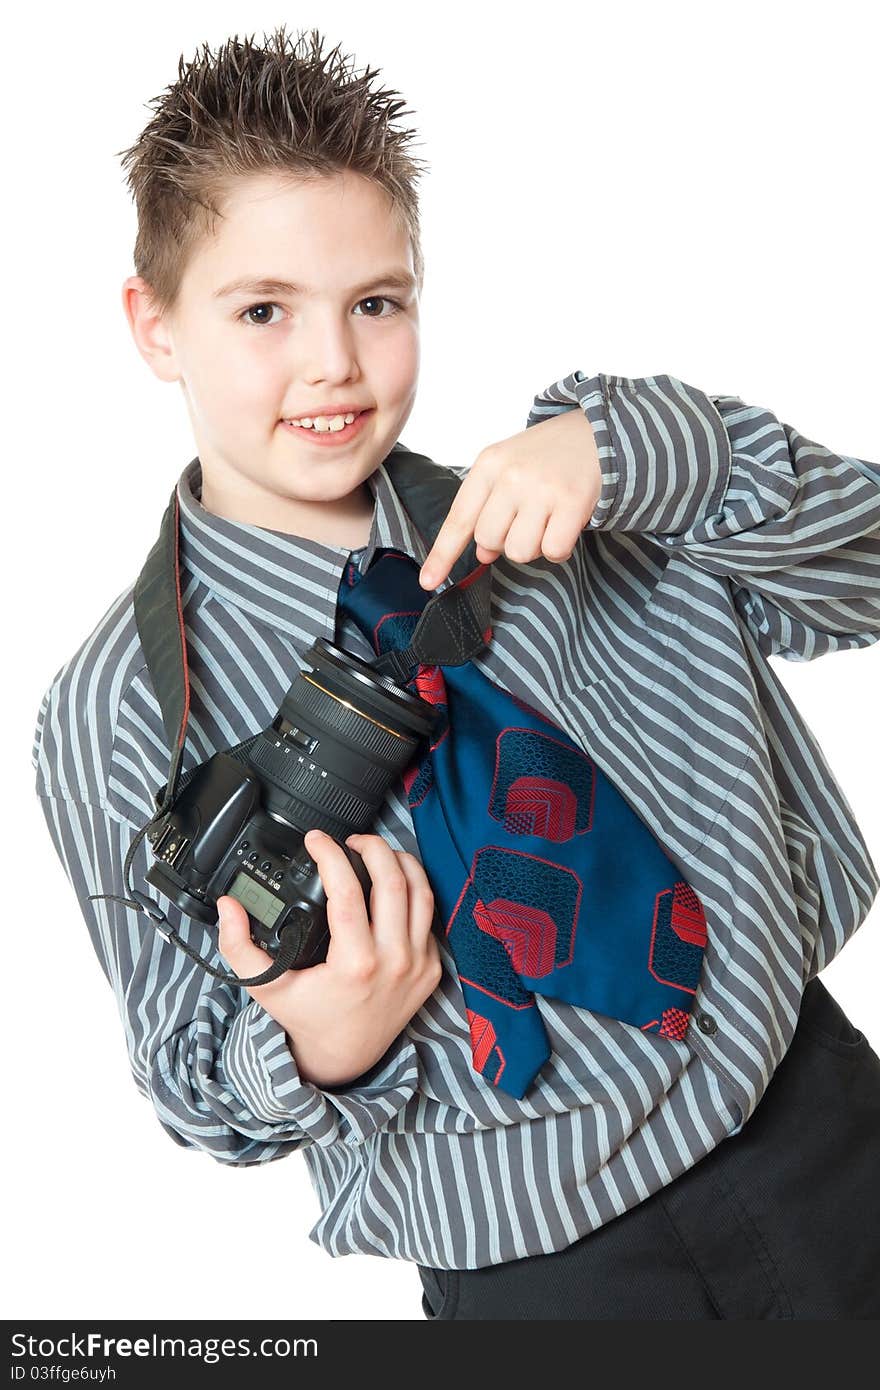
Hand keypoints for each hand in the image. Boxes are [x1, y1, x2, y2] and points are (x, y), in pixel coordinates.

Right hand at [216, 829, 441, 1088]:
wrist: (347, 1057)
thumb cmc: (310, 1018)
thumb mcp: (267, 987)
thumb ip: (239, 947)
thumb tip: (229, 906)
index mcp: (355, 965)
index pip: (348, 892)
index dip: (330, 856)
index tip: (316, 840)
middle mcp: (394, 962)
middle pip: (394, 881)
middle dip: (372, 847)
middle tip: (350, 842)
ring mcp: (418, 964)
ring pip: (421, 892)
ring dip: (399, 862)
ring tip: (376, 853)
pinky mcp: (432, 967)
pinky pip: (429, 916)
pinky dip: (413, 891)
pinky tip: (394, 883)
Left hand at [417, 406, 601, 588]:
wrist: (600, 432)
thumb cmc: (549, 456)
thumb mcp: (509, 468)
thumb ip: (488, 508)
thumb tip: (482, 554)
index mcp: (489, 465)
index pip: (459, 519)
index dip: (443, 555)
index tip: (429, 581)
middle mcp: (512, 476)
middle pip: (489, 541)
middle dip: (504, 542)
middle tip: (525, 521)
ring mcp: (542, 489)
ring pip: (520, 551)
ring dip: (534, 546)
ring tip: (547, 521)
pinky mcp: (573, 503)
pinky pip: (553, 551)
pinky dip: (559, 548)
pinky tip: (565, 527)